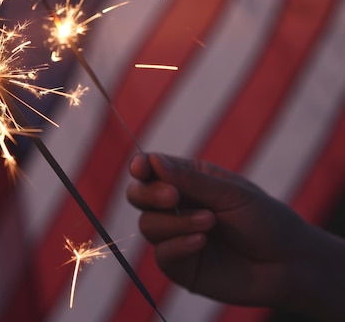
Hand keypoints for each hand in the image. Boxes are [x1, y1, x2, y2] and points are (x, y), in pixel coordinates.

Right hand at [126, 152, 344, 318]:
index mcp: (189, 181)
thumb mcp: (232, 193)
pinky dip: (178, 244)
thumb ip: (191, 180)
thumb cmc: (266, 221)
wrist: (290, 264)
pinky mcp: (179, 266)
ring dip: (176, 221)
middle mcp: (177, 207)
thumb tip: (152, 161)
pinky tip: (202, 242)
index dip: (141, 167)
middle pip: (138, 196)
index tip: (142, 168)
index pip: (152, 170)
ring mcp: (175, 237)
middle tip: (173, 196)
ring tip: (210, 222)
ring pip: (147, 224)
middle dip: (149, 194)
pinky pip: (161, 253)